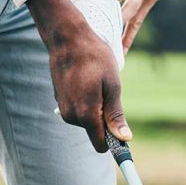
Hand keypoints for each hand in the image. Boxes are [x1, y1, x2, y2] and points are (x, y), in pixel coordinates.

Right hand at [27, 0, 130, 152]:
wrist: (67, 39)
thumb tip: (124, 138)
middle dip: (105, 121)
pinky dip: (86, 102)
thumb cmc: (94, 58)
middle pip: (95, 133)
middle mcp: (72, 116)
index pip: (101, 145)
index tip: (125, 139)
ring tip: (96, 84)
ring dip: (95, 109)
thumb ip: (115, 115)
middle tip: (109, 94)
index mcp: (86, 114)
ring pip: (87, 122)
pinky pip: (78, 111)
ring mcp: (64, 110)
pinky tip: (86, 82)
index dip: (114, 143)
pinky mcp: (60, 102)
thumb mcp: (112, 85)